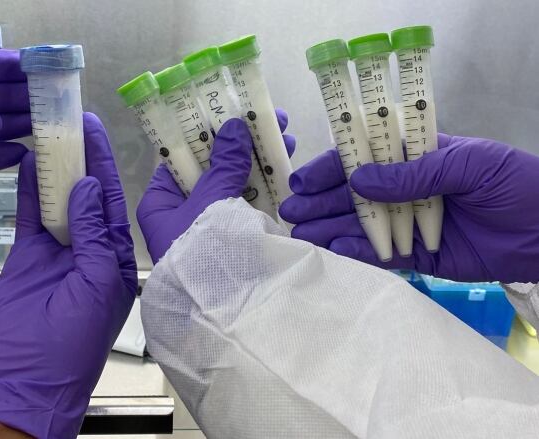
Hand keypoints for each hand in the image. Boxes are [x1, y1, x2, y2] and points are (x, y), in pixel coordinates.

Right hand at [0, 113, 136, 437]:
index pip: (112, 200)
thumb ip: (93, 234)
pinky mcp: (28, 252)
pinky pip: (30, 214)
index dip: (104, 165)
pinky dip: (29, 189)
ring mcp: (57, 247)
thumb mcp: (98, 283)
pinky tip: (27, 161)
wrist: (29, 375)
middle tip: (71, 119)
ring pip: (58, 198)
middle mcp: (88, 246)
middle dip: (81, 158)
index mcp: (115, 256)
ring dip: (55, 168)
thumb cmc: (76, 338)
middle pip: (85, 193)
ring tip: (48, 131)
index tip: (95, 130)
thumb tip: (86, 187)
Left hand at [137, 109, 294, 263]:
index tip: (229, 108)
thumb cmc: (202, 251)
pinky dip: (263, 188)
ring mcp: (207, 227)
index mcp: (160, 201)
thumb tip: (234, 126)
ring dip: (257, 161)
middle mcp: (180, 213)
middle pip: (209, 168)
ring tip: (287, 137)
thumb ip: (224, 165)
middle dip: (239, 143)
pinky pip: (245, 206)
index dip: (205, 130)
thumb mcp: (210, 201)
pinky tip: (285, 167)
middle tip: (269, 118)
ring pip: (231, 185)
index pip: (179, 157)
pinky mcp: (231, 240)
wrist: (220, 309)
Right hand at [279, 134, 538, 282]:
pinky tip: (335, 250)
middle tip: (290, 214)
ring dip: (330, 229)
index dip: (332, 167)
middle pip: (355, 195)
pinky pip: (384, 255)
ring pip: (363, 225)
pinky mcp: (421, 258)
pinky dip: (359, 253)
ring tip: (302, 237)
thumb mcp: (468, 164)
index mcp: (418, 156)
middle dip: (321, 203)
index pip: (366, 157)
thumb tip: (360, 180)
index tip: (303, 181)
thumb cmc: (516, 184)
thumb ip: (414, 173)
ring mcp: (412, 224)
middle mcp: (408, 189)